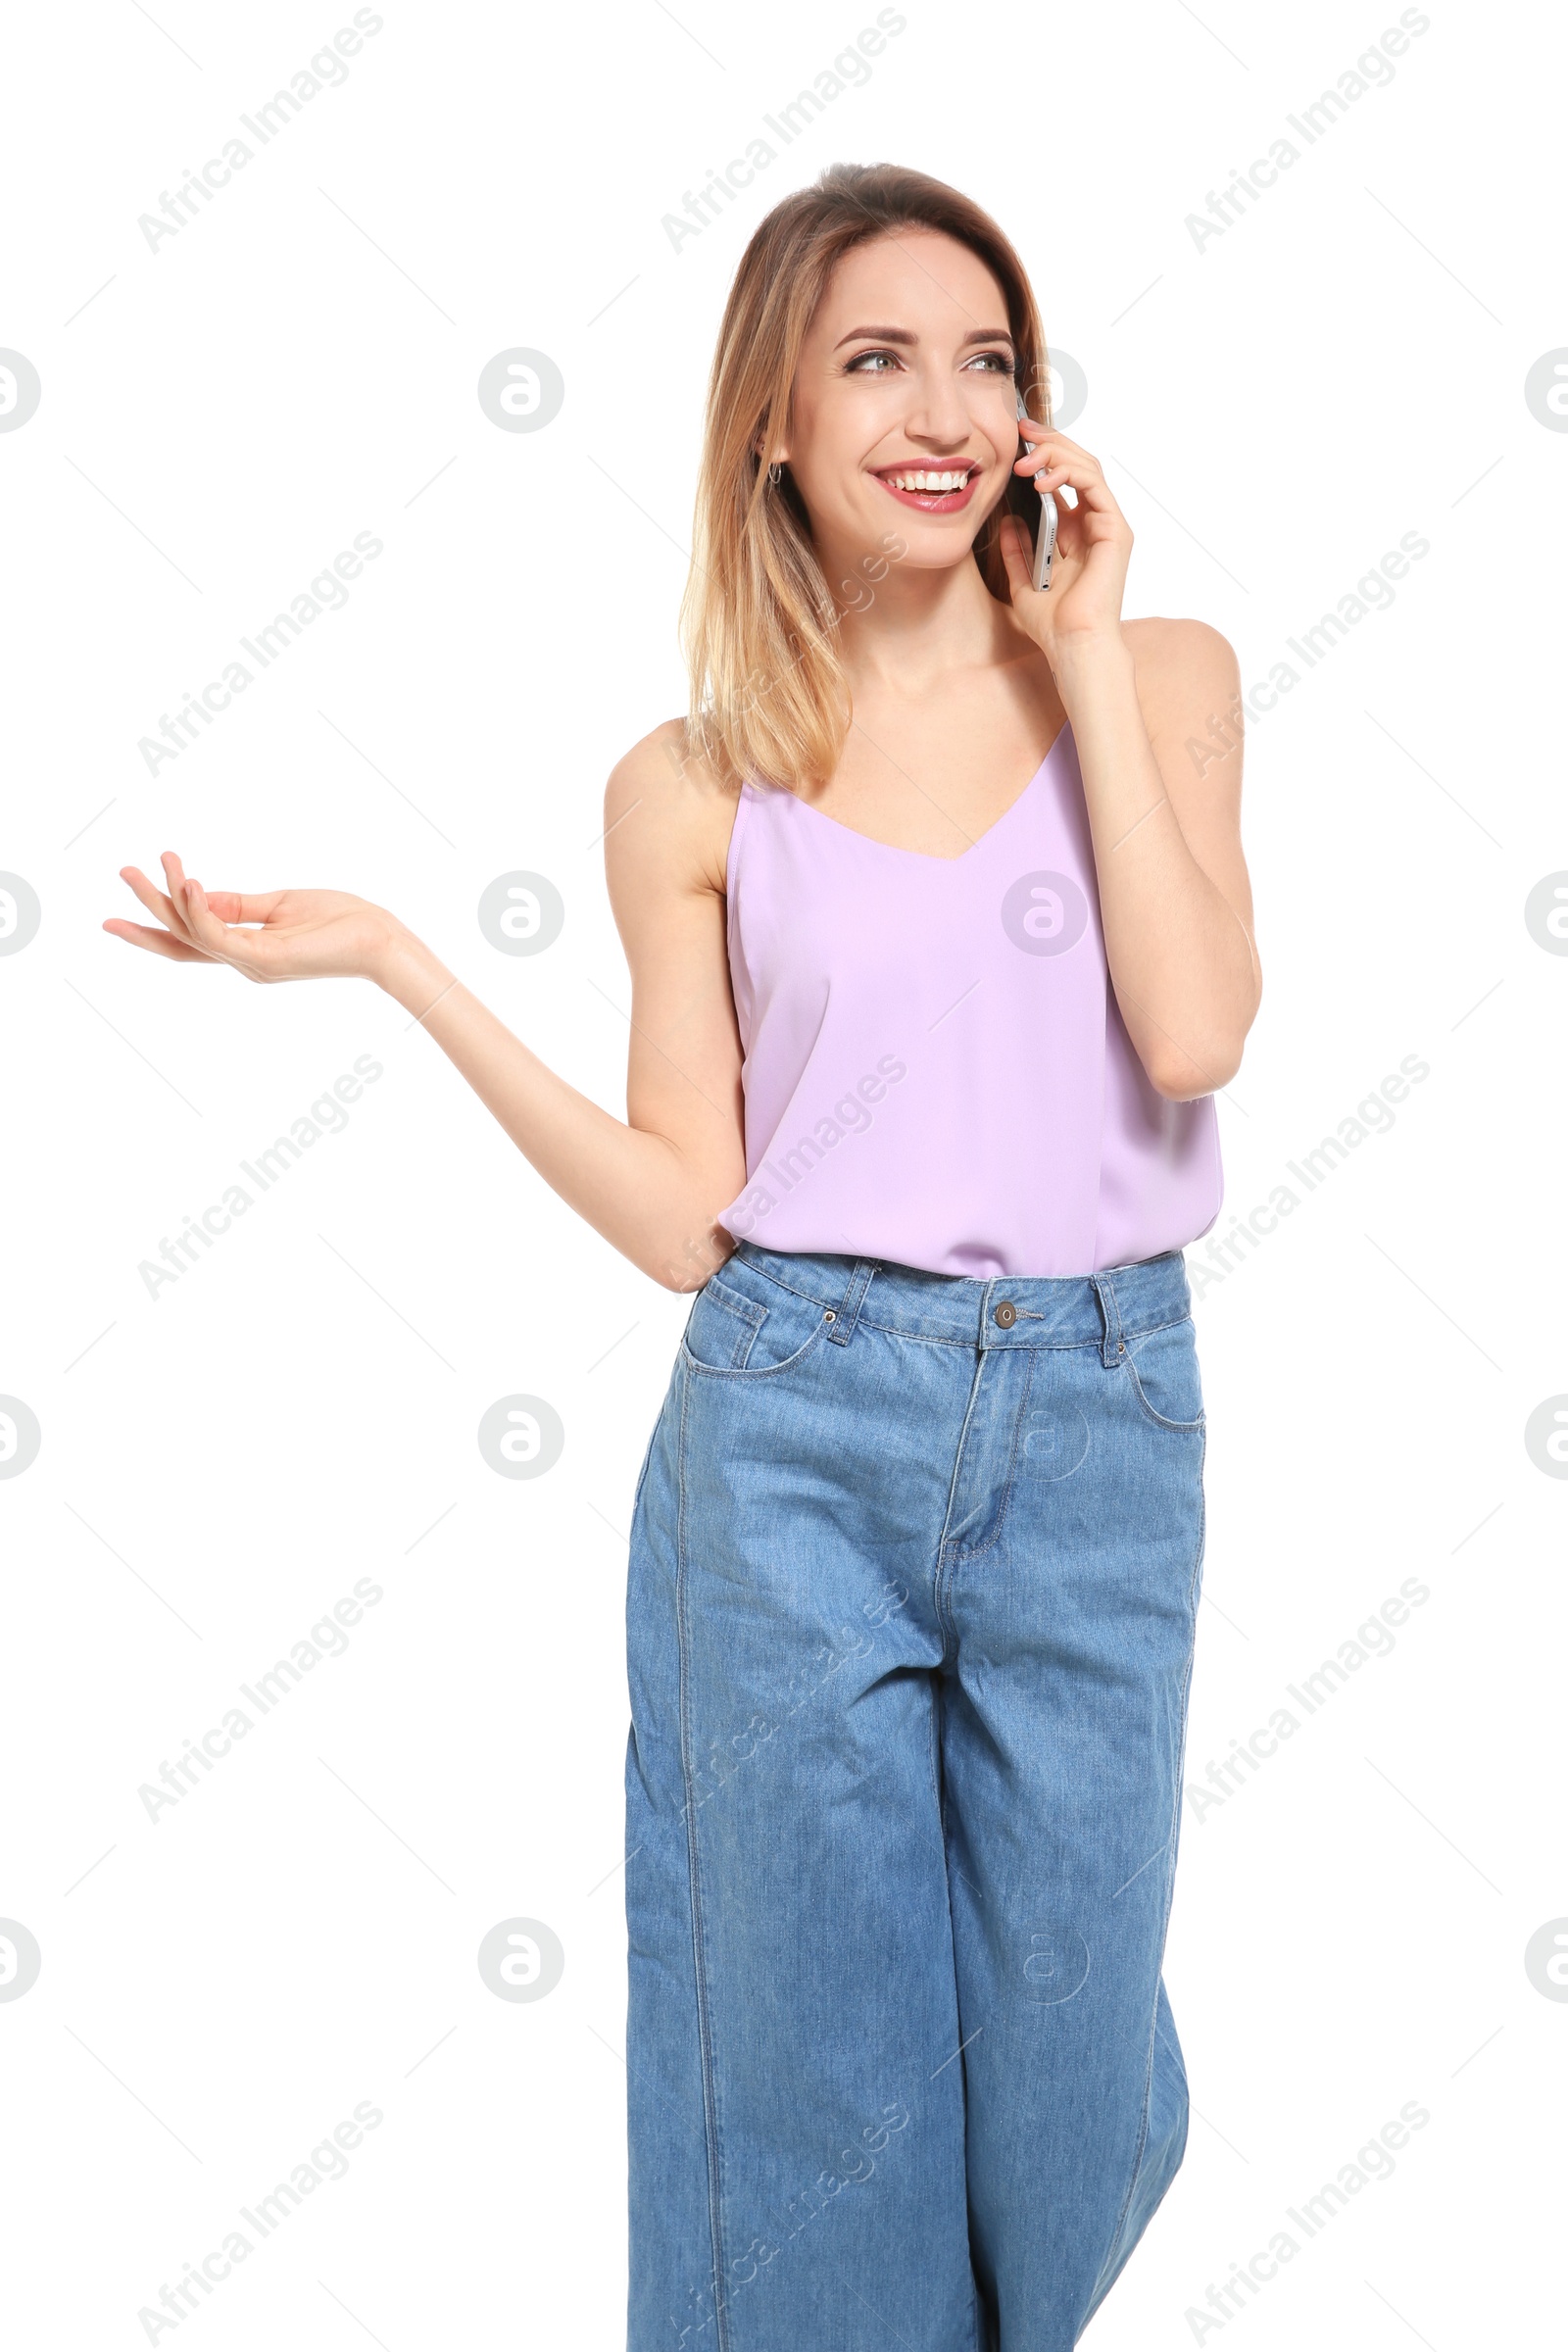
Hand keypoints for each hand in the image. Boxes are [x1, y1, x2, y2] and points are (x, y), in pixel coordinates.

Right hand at [104, 850, 405, 984]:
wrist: (382, 941)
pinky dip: (199, 910)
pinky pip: (219, 936)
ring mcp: (252, 965)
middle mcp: (243, 963)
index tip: (123, 905)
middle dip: (147, 910)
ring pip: (194, 934)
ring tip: (151, 865)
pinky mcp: (265, 960)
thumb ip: (240, 903)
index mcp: (247, 950)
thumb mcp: (282, 905)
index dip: (156, 924)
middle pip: (181, 941)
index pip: (191, 939)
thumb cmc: (342, 921)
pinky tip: (189, 883)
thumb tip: (201, 893)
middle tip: (121, 872)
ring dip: (168, 897)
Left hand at [998, 426, 1132, 661]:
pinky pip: (1095, 486)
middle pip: (1079, 465)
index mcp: (1076, 533)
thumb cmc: (1053, 624)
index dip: (1045, 454)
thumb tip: (1008, 521)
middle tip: (1022, 431)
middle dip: (1051, 442)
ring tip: (1025, 461)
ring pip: (1088, 468)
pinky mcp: (1115, 530)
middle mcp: (1095, 524)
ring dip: (1056, 455)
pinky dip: (1069, 474)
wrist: (1072, 644)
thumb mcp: (1022, 582)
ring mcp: (1108, 525)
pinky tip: (1042, 480)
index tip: (1017, 441)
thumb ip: (1017, 551)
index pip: (1065, 478)